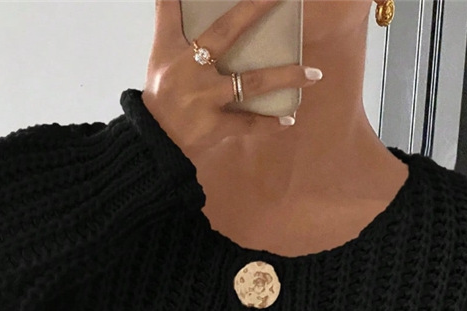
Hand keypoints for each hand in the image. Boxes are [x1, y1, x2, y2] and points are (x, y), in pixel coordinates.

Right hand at [143, 0, 322, 155]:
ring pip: (251, 82)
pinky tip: (290, 119)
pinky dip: (270, 123)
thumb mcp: (160, 50)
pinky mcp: (214, 126)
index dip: (233, 2)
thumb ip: (168, 15)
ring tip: (314, 74)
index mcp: (182, 50)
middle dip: (255, 10)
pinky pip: (248, 124)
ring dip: (285, 78)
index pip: (203, 14)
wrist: (152, 140)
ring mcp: (205, 100)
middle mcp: (193, 71)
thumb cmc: (161, 90)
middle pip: (227, 33)